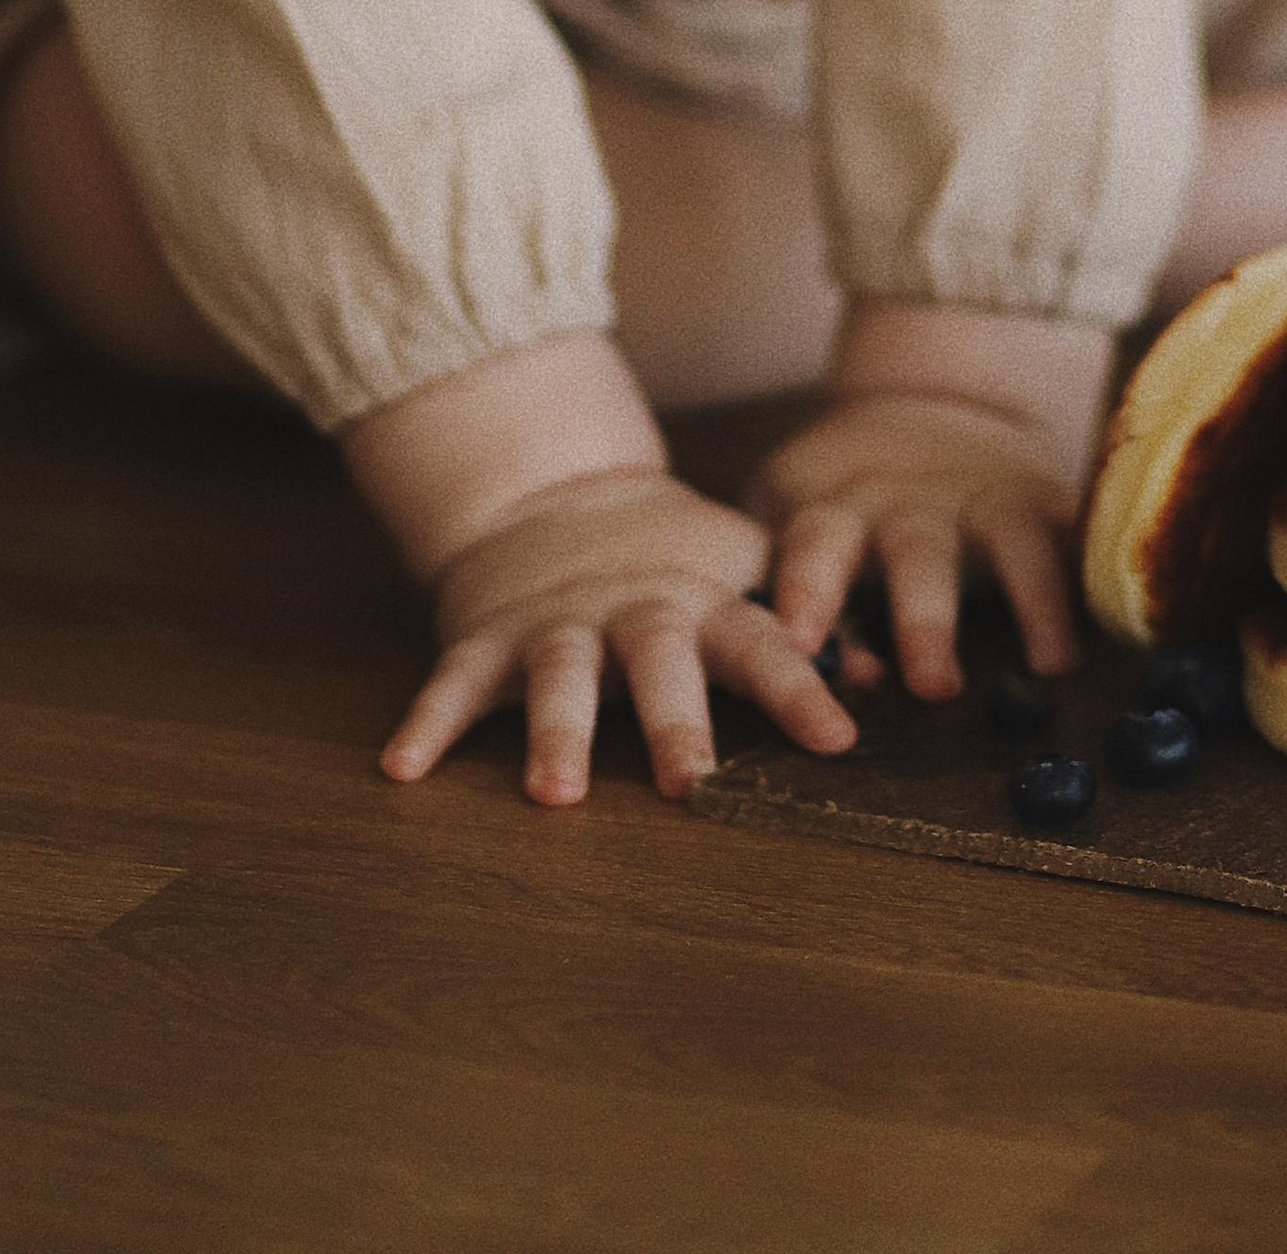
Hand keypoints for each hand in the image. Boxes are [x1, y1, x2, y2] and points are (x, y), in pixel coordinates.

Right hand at [380, 464, 854, 806]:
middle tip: (691, 783)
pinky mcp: (486, 638)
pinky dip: (426, 724)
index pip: (762, 644)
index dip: (801, 688)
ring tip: (554, 794)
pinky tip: (402, 769)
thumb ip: (804, 624)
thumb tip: (884, 672)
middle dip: (674, 720)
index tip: (840, 737)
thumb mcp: (741, 570)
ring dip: (556, 732)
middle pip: (657, 662)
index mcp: (701, 602)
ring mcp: (554, 624)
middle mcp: (631, 612)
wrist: (553, 490)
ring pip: (557, 677)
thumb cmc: (670, 556)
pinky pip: (452, 684)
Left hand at [753, 305, 1106, 698]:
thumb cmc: (844, 501)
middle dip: (923, 619)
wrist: (933, 407)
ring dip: (1030, 601)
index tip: (799, 643)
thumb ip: (799, 599)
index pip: (814, 545)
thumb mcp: (797, 524)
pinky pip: (1076, 538)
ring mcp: (982, 496)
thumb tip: (827, 674)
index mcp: (834, 507)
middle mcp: (909, 501)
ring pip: (1007, 542)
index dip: (807, 592)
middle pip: (913, 552)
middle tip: (934, 687)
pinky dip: (1095, 577)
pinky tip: (1117, 625)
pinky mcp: (1045, 500)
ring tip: (1052, 668)